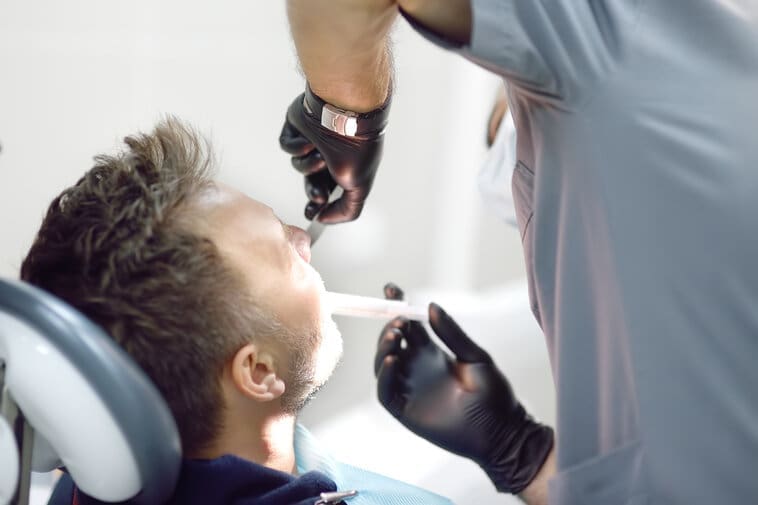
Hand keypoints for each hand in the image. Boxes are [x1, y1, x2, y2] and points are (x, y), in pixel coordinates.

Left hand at [279, 89, 386, 222]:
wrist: (345, 111)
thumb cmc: (356, 147)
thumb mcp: (359, 187)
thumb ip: (347, 210)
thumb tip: (326, 219)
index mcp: (347, 165)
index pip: (329, 189)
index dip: (319, 205)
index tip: (314, 214)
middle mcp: (331, 153)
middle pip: (311, 181)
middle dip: (313, 189)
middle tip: (317, 197)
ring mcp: (314, 139)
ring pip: (298, 164)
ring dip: (307, 166)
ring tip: (320, 158)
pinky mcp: (297, 125)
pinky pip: (287, 145)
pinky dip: (296, 147)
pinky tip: (309, 142)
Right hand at [375, 283, 553, 493]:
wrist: (502, 434)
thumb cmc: (495, 396)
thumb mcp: (476, 357)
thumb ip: (452, 333)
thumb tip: (431, 306)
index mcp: (432, 353)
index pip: (408, 326)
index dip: (397, 307)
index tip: (391, 289)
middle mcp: (416, 369)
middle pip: (391, 342)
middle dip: (389, 327)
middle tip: (399, 321)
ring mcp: (409, 389)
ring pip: (382, 364)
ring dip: (383, 348)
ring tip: (395, 336)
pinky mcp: (405, 411)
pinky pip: (385, 392)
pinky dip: (384, 376)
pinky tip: (393, 360)